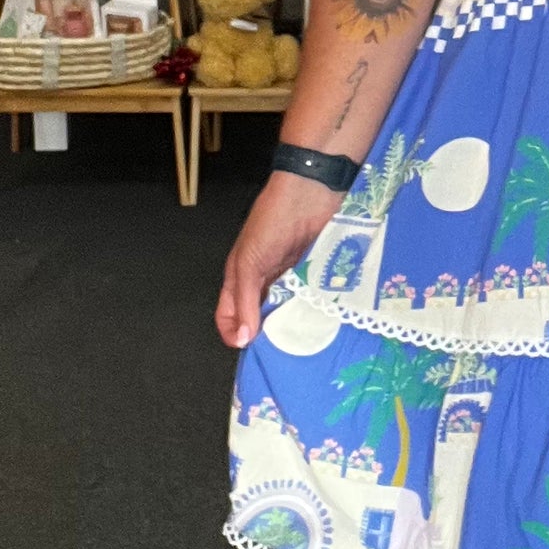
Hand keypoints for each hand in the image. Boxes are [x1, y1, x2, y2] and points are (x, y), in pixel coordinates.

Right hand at [216, 173, 338, 347]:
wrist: (310, 194)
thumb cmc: (272, 222)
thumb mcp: (250, 262)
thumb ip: (245, 300)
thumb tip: (243, 339)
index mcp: (240, 277)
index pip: (229, 315)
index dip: (233, 333)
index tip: (248, 349)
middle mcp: (263, 281)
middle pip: (259, 317)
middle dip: (266, 335)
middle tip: (280, 353)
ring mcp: (288, 278)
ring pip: (285, 312)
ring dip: (292, 325)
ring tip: (303, 344)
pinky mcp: (310, 275)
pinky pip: (308, 300)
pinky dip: (312, 312)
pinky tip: (319, 324)